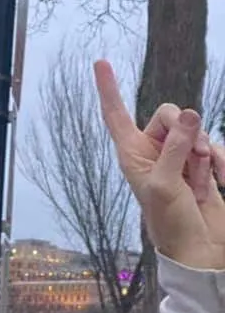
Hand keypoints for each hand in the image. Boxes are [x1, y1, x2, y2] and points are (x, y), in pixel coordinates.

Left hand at [95, 59, 224, 268]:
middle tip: (193, 157)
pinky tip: (220, 181)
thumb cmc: (172, 224)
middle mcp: (152, 153)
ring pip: (197, 130)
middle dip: (186, 129)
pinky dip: (220, 160)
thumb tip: (191, 115)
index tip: (99, 62)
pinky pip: (214, 146)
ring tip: (203, 180)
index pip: (117, 117)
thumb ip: (176, 148)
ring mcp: (179, 159)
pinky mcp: (202, 166)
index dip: (109, 90)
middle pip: (171, 114)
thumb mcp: (166, 186)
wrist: (199, 250)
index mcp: (132, 156)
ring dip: (205, 150)